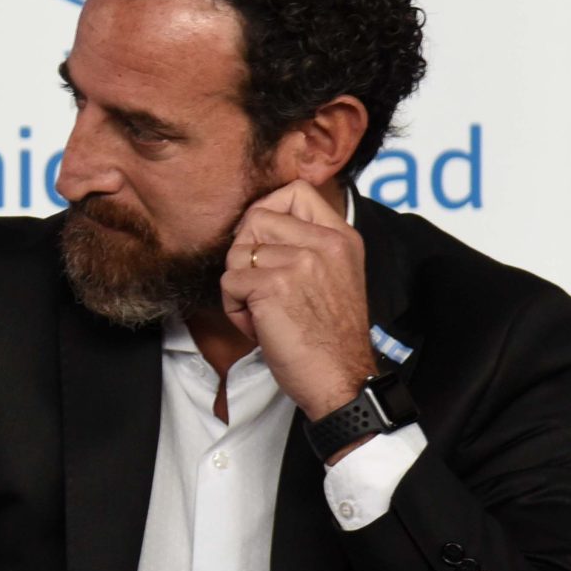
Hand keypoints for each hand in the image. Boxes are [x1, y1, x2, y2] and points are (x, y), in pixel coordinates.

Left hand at [221, 181, 376, 432]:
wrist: (340, 379)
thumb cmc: (329, 336)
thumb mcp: (335, 275)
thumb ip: (307, 243)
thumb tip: (256, 220)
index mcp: (341, 237)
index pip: (295, 190)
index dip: (267, 212)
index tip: (266, 244)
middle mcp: (324, 243)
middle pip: (255, 218)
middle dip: (246, 255)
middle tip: (263, 289)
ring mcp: (300, 261)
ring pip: (236, 253)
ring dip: (240, 287)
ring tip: (266, 312)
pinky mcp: (274, 285)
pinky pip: (229, 283)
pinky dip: (236, 309)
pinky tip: (262, 327)